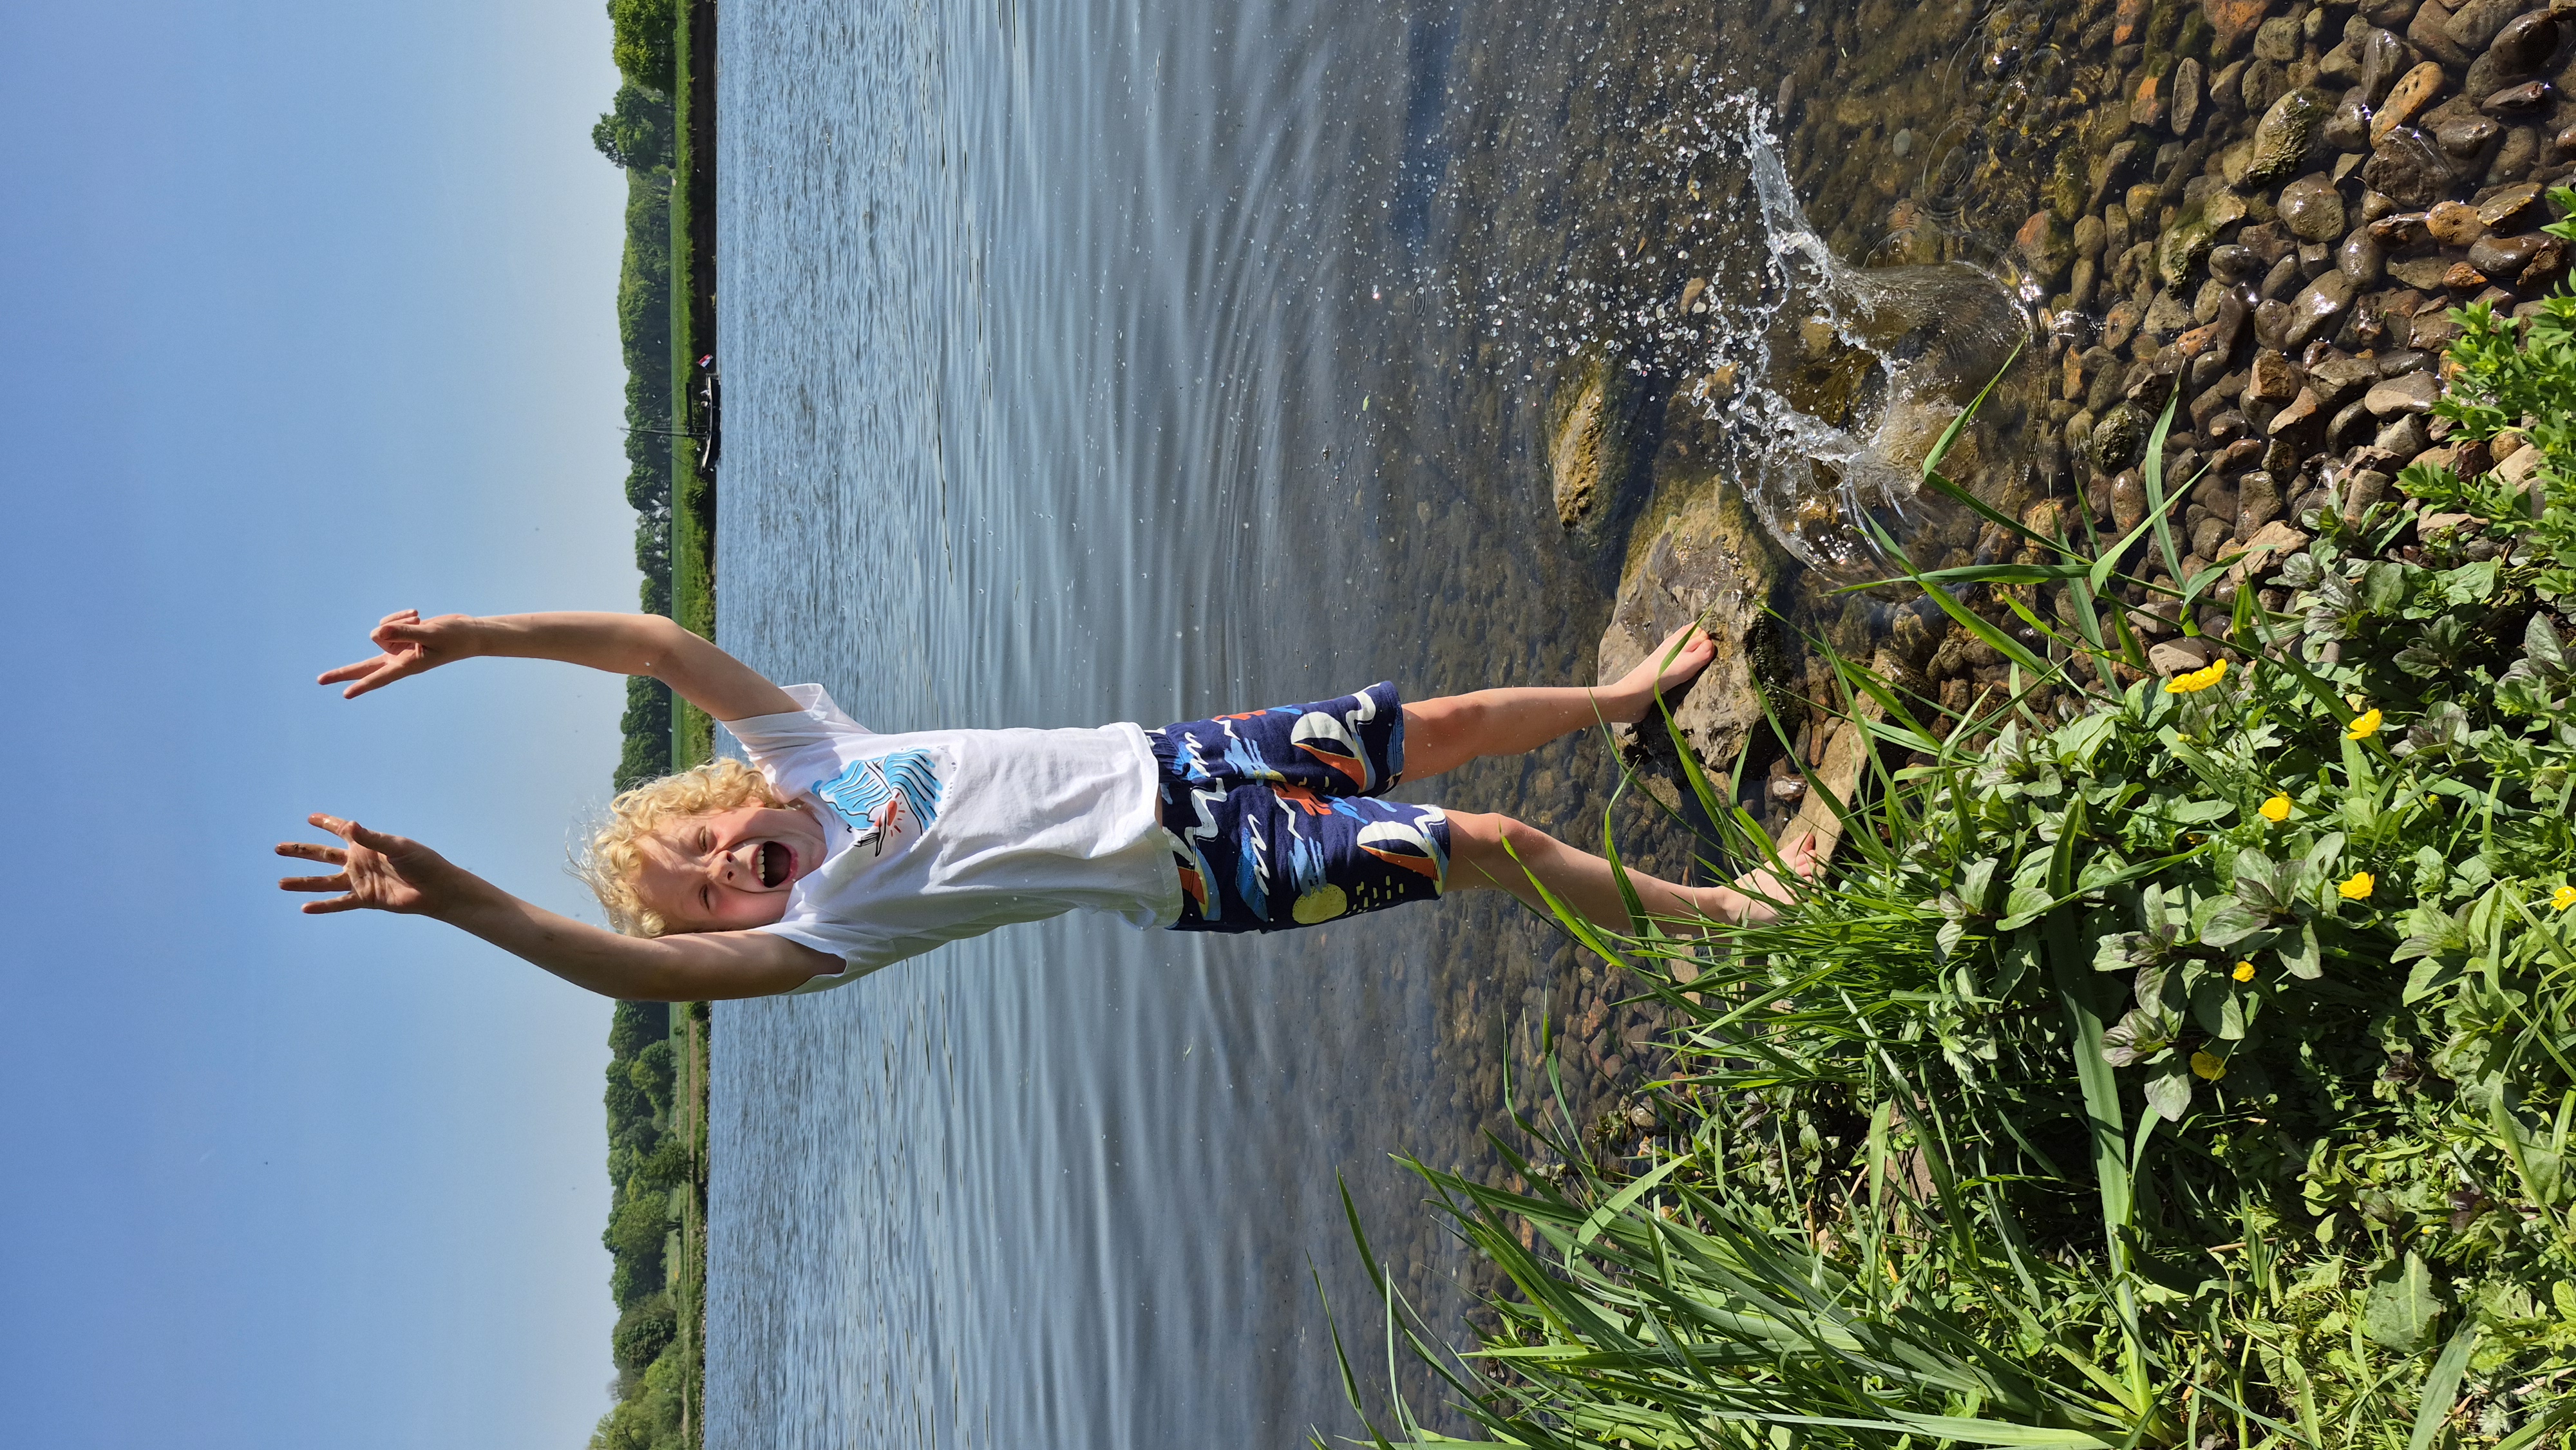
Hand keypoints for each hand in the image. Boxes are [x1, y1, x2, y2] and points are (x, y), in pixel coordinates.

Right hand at [276, 814, 468, 915]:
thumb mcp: (397, 846)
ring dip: (303, 882)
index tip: (311, 817)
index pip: (340, 830)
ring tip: (280, 883)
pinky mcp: (365, 899)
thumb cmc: (421, 862)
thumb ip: (371, 838)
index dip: (326, 822)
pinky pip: (339, 903)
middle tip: (278, 848)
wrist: (435, 889)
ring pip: (324, 881)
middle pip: (323, 855)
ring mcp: (360, 880)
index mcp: (367, 844)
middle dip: (301, 851)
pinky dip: (323, 906)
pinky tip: (304, 908)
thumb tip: (348, 825)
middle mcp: (359, 861)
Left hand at [317, 610, 482, 698]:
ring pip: (380, 632)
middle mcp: (399, 659)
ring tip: (419, 619)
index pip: (380, 676)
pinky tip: (416, 616)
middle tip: (319, 680)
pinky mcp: (400, 637)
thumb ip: (404, 632)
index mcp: (408, 665)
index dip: (363, 685)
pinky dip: (399, 617)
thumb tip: (377, 632)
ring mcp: (398, 649)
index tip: (345, 694)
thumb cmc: (455, 637)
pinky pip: (387, 624)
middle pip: (366, 667)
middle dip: (343, 672)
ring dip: (397, 621)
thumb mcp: (430, 633)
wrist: (469, 632)